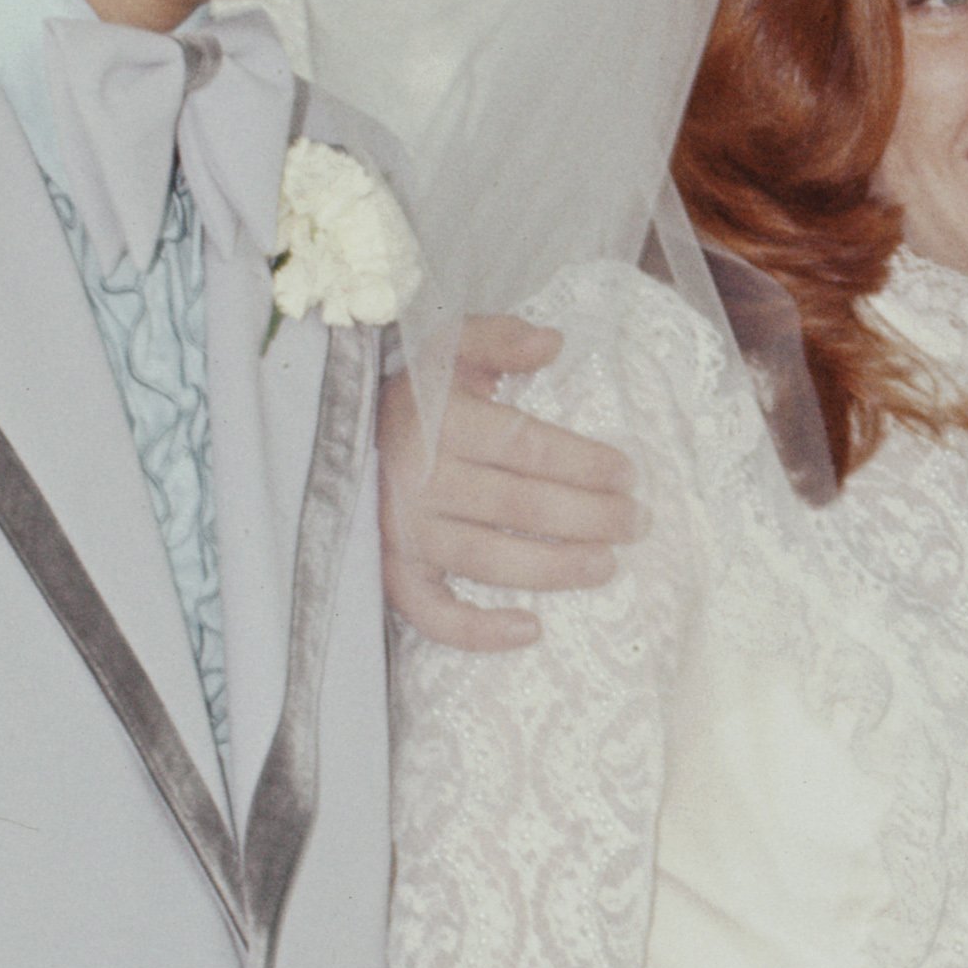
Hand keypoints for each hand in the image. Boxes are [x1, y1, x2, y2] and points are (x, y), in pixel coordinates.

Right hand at [379, 313, 644, 649]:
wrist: (330, 432)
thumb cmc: (409, 391)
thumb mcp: (446, 345)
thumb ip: (498, 337)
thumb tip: (552, 342)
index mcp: (437, 419)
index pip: (525, 446)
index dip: (583, 463)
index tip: (628, 474)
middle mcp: (419, 479)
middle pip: (519, 505)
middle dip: (589, 516)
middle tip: (637, 523)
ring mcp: (403, 532)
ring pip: (488, 558)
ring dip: (555, 567)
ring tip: (607, 566)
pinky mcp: (391, 572)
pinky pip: (432, 613)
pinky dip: (478, 630)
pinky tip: (531, 629)